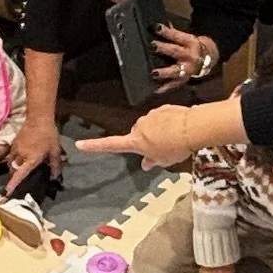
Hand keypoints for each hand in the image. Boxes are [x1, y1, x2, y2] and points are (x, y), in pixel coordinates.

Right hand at [4, 121, 64, 195]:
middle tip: (14, 182)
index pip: (20, 174)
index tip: (8, 191)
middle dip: (13, 177)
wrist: (38, 118)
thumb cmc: (48, 135)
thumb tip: (55, 175)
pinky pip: (11, 155)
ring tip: (16, 171)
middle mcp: (21, 156)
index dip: (14, 183)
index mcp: (31, 159)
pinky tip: (18, 159)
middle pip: (13, 170)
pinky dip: (13, 159)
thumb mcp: (55, 150)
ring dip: (12, 168)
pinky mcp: (14, 143)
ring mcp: (16, 149)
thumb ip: (55, 164)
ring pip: (10, 163)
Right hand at [76, 105, 196, 168]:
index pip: (111, 144)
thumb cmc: (176, 147)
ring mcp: (150, 116)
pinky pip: (161, 118)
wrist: (192, 127)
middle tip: (162, 149)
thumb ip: (153, 161)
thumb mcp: (164, 160)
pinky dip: (167, 123)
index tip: (80, 144)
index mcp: (135, 141)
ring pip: (149, 126)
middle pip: (137, 134)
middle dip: (146, 140)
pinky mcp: (162, 108)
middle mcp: (139, 127)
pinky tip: (178, 129)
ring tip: (174, 139)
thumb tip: (145, 164)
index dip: (95, 146)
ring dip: (157, 132)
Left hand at [151, 27, 217, 91]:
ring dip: (164, 72)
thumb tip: (158, 27)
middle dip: (164, 48)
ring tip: (153, 73)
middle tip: (153, 46)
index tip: (157, 27)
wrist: (207, 58)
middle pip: (175, 51)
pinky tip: (155, 90)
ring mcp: (187, 70)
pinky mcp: (184, 79)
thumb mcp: (186, 38)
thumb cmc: (191, 46)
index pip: (177, 36)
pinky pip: (174, 84)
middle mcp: (189, 56)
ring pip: (175, 71)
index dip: (167, 32)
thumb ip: (173, 33)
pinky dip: (164, 88)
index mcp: (190, 42)